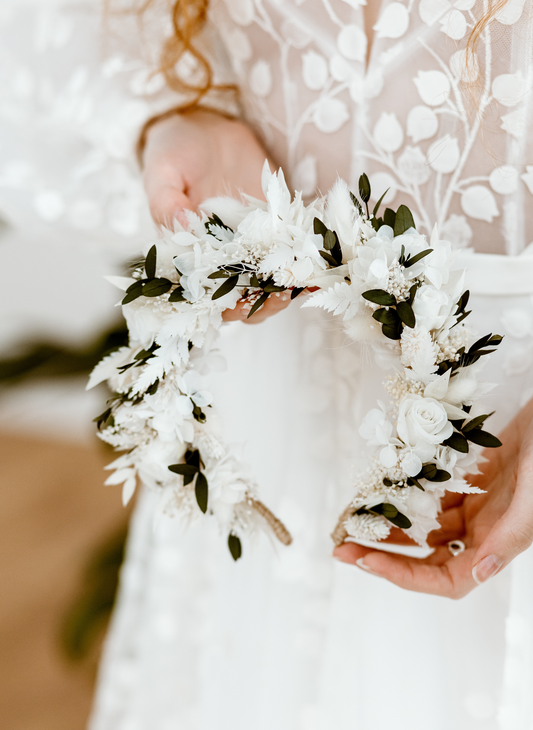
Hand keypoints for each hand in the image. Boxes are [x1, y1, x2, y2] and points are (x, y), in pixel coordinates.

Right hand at [142, 109, 289, 322]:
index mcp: (190, 258)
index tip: (238, 305)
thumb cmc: (175, 153)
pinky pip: (294, 249)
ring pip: (272, 281)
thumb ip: (164, 200)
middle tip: (281, 293)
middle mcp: (224, 259)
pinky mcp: (278, 227)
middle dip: (264, 302)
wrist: (205, 129)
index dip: (221, 305)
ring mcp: (254, 246)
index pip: (205, 296)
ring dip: (290, 285)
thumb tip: (181, 223)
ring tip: (305, 279)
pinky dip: (310, 256)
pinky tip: (324, 257)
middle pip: (244, 298)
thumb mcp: (162, 171)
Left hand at [333, 397, 532, 598]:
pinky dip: (405, 496)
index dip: (404, 576)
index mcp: (498, 543)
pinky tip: (379, 490)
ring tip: (352, 520)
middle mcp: (483, 531)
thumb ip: (511, 536)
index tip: (364, 560)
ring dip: (390, 528)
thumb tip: (480, 573)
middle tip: (341, 545)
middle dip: (383, 555)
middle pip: (426, 557)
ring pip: (424, 527)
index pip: (445, 580)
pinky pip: (430, 496)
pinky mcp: (468, 480)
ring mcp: (475, 506)